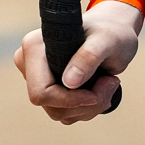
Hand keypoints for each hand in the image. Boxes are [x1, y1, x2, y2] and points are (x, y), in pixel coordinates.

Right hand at [15, 0, 141, 124]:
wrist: (114, 34)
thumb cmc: (110, 32)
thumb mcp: (106, 40)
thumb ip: (89, 56)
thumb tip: (69, 82)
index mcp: (35, 47)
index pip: (41, 91)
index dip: (69, 100)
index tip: (95, 94)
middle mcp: (30, 64)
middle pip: (51, 106)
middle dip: (84, 104)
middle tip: (110, 83)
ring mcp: (39, 79)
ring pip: (59, 113)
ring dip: (89, 107)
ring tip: (108, 82)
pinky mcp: (50, 90)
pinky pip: (66, 113)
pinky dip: (87, 107)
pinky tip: (99, 87)